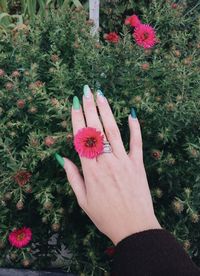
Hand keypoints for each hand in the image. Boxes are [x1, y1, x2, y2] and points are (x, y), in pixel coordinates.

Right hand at [58, 85, 161, 244]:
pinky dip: (135, 128)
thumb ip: (72, 177)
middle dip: (90, 107)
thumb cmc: (105, 216)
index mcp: (90, 170)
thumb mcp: (83, 200)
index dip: (77, 118)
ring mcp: (124, 161)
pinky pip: (137, 143)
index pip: (81, 138)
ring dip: (107, 111)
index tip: (74, 103)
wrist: (133, 227)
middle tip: (86, 90)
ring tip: (101, 95)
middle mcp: (106, 162)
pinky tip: (131, 114)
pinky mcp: (138, 164)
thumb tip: (61, 158)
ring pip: (114, 131)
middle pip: (96, 130)